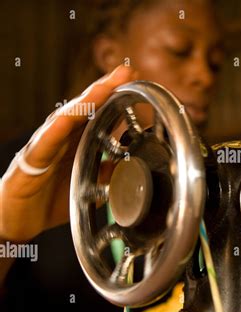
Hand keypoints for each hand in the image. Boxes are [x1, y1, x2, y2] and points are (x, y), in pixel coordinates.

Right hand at [0, 65, 135, 241]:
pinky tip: (67, 119)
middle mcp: (60, 138)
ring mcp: (44, 146)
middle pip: (84, 108)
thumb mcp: (86, 184)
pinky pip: (43, 144)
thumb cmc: (49, 198)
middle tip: (126, 71)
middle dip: (105, 88)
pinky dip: (55, 132)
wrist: (16, 220)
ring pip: (65, 119)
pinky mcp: (30, 163)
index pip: (96, 113)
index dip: (114, 95)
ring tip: (104, 87)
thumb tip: (128, 162)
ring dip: (85, 102)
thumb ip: (105, 171)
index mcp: (74, 141)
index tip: (134, 78)